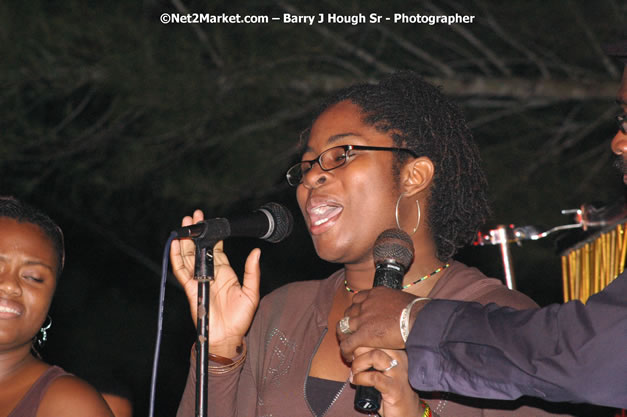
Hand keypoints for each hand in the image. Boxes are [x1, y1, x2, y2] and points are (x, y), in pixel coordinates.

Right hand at [170, 209, 260, 355]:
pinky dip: (177, 258)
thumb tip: (256, 252)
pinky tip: (176, 245)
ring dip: (186, 241)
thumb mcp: (251, 292)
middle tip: (193, 216)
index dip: (213, 235)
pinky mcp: (190, 288)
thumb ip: (252, 271)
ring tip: (185, 224)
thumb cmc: (240, 318)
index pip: (217, 248)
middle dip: (196, 233)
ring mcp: (199, 280)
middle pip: (200, 249)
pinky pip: (181, 271)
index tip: (210, 221)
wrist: (227, 337)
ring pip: (189, 256)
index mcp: (225, 272)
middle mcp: (210, 273)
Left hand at [337, 287, 427, 361]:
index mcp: (375, 293)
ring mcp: (363, 318)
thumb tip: (398, 309)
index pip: (358, 299)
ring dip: (345, 336)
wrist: (420, 320)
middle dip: (350, 323)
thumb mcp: (401, 300)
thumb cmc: (418, 311)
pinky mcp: (363, 334)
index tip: (359, 318)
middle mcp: (366, 303)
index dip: (357, 310)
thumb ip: (393, 304)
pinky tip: (349, 357)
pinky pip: (347, 343)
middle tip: (354, 333)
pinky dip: (346, 351)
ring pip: (343, 327)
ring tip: (349, 346)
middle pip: (349, 312)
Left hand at [351, 348, 422, 416]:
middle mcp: (401, 360)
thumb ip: (373, 360)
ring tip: (354, 373)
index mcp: (398, 353)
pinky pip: (374, 377)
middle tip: (352, 363)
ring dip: (358, 363)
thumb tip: (352, 352)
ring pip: (375, 356)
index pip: (377, 338)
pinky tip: (356, 382)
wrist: (408, 412)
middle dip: (358, 351)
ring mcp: (399, 374)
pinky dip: (360, 378)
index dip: (360, 343)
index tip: (353, 353)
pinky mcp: (395, 389)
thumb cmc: (392, 390)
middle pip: (375, 343)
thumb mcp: (384, 371)